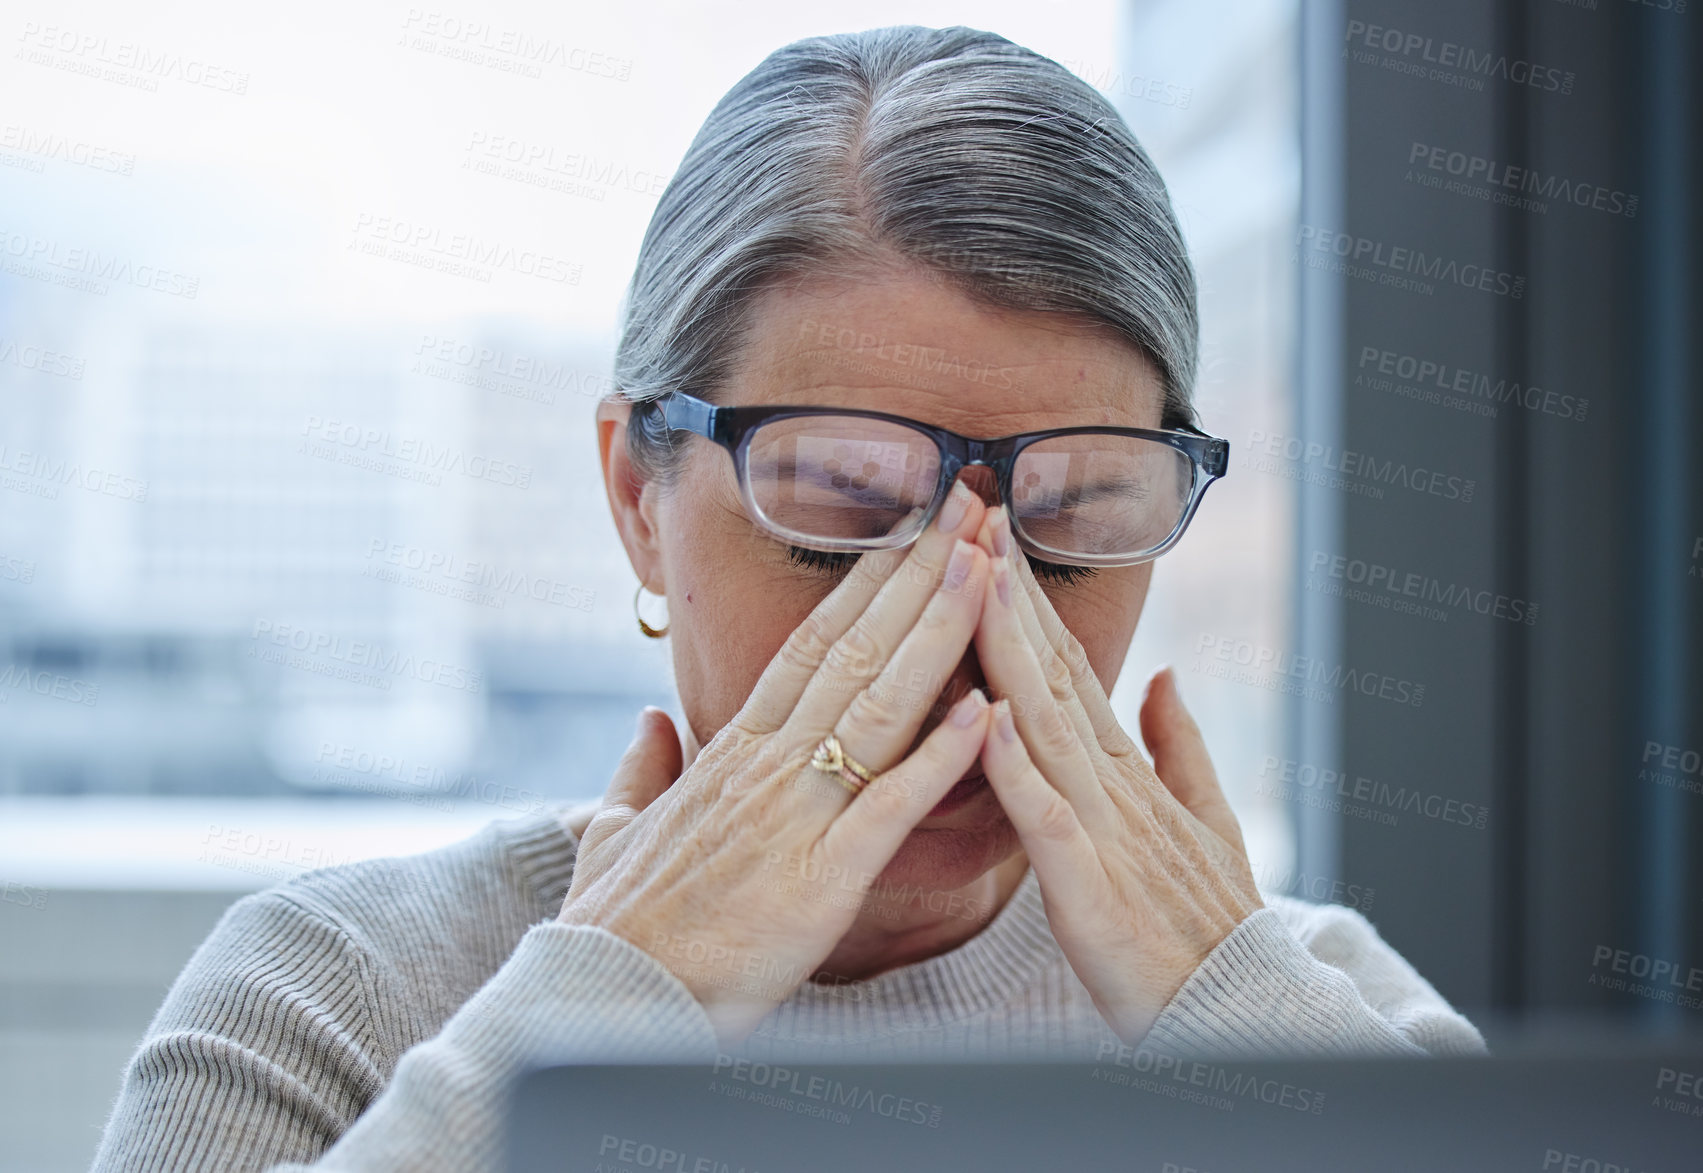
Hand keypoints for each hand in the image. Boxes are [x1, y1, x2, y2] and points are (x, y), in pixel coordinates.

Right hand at [559, 483, 995, 1044]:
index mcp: (732, 749)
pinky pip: (888, 808)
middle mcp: (768, 764)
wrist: (599, 1000)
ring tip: (988, 568)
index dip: (870, 581)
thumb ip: (640, 770)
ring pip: (880, 705)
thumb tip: (650, 723)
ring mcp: (795, 816)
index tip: (915, 529)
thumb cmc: (612, 923)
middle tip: (971, 506)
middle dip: (920, 574)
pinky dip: (938, 759)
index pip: (813, 643)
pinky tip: (985, 713)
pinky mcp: (819, 880)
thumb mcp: (613, 831)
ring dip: (939, 634)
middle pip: (857, 649)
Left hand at [969, 505, 1262, 1044]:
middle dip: (1009, 596)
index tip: (995, 540)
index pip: (1069, 670)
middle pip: (1051, 676)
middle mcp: (1112, 786)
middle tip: (972, 517)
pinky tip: (988, 714)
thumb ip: (1181, 747)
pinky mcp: (1089, 888)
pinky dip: (1016, 766)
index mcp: (1126, 773)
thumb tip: (1167, 674)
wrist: (1242, 1014)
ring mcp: (1103, 831)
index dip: (1029, 605)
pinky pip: (1044, 819)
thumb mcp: (1208, 824)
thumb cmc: (1213, 928)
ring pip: (1044, 725)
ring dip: (1007, 651)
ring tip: (974, 580)